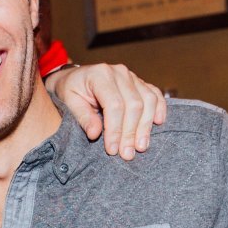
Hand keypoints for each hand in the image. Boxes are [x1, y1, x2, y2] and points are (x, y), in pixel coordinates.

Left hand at [45, 65, 165, 160]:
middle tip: (127, 154)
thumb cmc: (69, 90)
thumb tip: (96, 134)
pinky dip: (159, 108)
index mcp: (100, 74)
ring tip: (141, 147)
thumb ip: (82, 117)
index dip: (116, 129)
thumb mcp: (69, 102)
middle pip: (134, 105)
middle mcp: (119, 73)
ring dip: (145, 126)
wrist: (73, 77)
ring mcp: (132, 76)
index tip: (112, 149)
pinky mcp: (139, 83)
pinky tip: (158, 123)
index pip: (114, 105)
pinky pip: (155, 94)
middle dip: (131, 132)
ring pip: (148, 101)